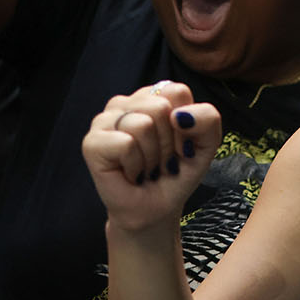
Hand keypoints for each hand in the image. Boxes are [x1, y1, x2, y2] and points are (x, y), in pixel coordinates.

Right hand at [83, 82, 222, 233]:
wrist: (158, 208)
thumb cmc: (177, 172)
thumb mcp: (206, 143)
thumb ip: (207, 119)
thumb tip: (180, 114)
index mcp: (152, 95)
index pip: (177, 91)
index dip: (186, 124)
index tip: (179, 143)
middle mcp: (126, 102)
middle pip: (160, 107)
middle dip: (168, 142)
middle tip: (160, 159)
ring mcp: (105, 120)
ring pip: (142, 124)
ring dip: (153, 156)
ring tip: (146, 166)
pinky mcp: (92, 142)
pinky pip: (126, 143)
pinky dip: (136, 165)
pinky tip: (131, 173)